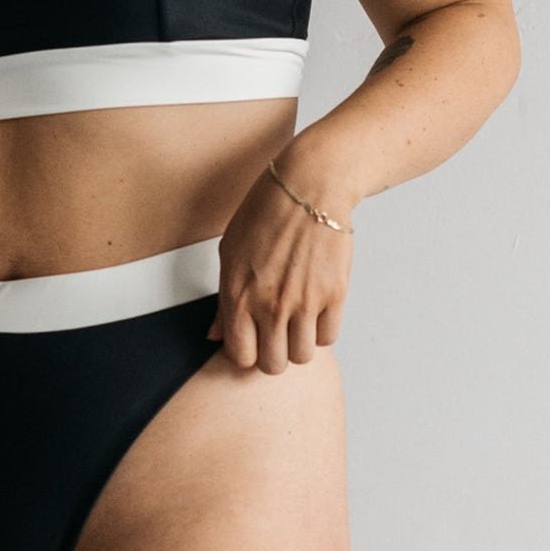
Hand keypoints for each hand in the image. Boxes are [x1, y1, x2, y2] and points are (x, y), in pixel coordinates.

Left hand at [205, 158, 353, 370]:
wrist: (310, 186)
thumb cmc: (266, 212)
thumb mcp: (230, 252)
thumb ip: (224, 302)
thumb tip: (215, 335)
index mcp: (238, 294)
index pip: (240, 356)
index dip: (247, 352)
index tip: (253, 339)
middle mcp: (270, 304)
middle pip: (273, 365)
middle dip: (273, 353)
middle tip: (276, 333)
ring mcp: (304, 302)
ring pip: (302, 356)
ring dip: (298, 343)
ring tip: (296, 320)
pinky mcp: (334, 294)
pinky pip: (328, 337)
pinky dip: (321, 329)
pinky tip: (315, 308)